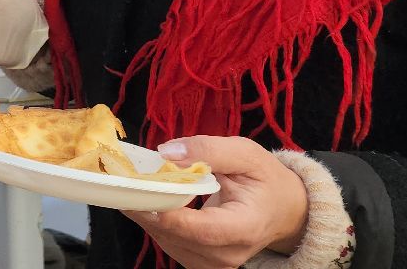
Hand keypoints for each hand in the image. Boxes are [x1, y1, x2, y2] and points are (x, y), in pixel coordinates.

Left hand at [124, 136, 309, 268]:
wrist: (283, 210)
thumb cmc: (265, 180)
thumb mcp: (247, 154)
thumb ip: (209, 150)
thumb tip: (167, 153)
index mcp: (245, 227)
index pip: (200, 229)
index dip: (166, 211)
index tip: (139, 187)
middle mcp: (230, 253)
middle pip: (176, 236)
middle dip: (146, 207)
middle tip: (123, 180)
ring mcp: (215, 263)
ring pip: (166, 240)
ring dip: (146, 212)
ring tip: (133, 185)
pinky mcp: (201, 261)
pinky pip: (168, 242)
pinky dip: (155, 221)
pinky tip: (150, 200)